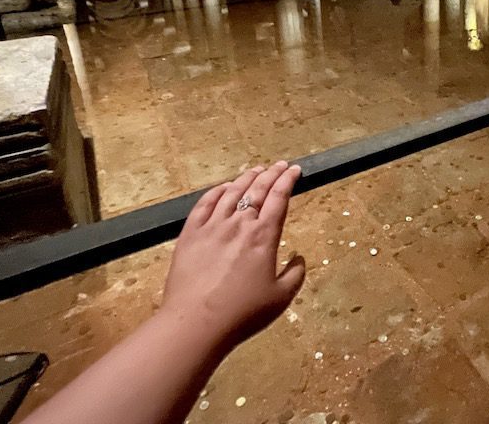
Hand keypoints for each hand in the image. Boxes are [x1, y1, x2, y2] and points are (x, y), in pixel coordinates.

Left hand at [158, 161, 305, 352]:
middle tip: (280, 165)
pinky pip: (204, 204)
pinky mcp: (190, 234)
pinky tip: (223, 187)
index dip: (289, 180)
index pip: (279, 198)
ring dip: (246, 178)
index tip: (295, 170)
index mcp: (264, 236)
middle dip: (272, 174)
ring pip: (231, 192)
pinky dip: (217, 191)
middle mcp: (238, 224)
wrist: (196, 322)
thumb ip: (295, 275)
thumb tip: (299, 258)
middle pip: (257, 189)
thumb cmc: (242, 313)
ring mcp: (212, 226)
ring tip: (255, 170)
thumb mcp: (281, 298)